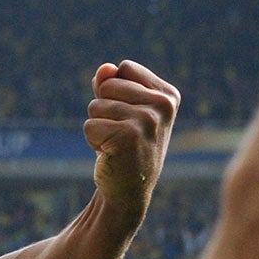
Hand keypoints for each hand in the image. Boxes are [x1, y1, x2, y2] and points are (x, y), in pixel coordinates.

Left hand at [84, 60, 178, 230]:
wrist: (128, 190)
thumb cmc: (124, 146)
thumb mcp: (121, 109)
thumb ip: (111, 83)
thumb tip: (104, 69)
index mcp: (168, 95)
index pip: (124, 68)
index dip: (114, 91)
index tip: (127, 116)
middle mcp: (163, 105)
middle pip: (107, 84)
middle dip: (103, 109)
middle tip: (119, 134)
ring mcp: (148, 120)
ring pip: (96, 105)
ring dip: (98, 127)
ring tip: (115, 145)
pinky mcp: (128, 136)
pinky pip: (90, 125)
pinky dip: (93, 141)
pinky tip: (110, 155)